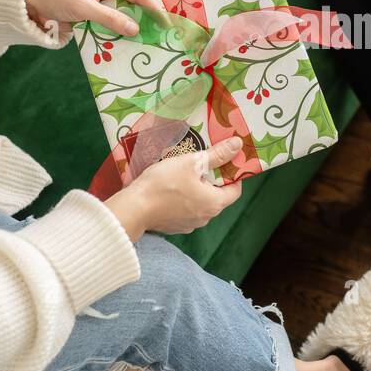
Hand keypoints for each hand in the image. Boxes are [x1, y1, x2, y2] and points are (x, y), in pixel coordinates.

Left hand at [24, 0, 158, 35]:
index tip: (166, 22)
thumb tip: (135, 29)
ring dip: (130, 33)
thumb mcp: (83, 7)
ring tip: (148, 48)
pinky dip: (116, 39)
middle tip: (161, 38)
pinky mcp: (95, 19)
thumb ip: (109, 18)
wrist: (30, 2)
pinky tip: (126, 51)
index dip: (153, 7)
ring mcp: (102, 7)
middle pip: (134, 7)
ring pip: (123, 20)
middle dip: (145, 22)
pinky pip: (110, 29)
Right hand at [104, 137, 244, 237]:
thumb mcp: (191, 163)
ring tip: (184, 174)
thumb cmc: (163, 184)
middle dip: (211, 180)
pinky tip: (171, 188)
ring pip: (200, 203)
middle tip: (201, 164)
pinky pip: (185, 210)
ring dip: (196, 190)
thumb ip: (216, 155)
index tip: (224, 162)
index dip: (232, 175)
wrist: (133, 208)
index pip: (235, 190)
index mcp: (214, 203)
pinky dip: (183, 199)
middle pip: (217, 196)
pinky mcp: (174, 226)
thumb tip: (237, 145)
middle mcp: (205, 218)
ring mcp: (189, 224)